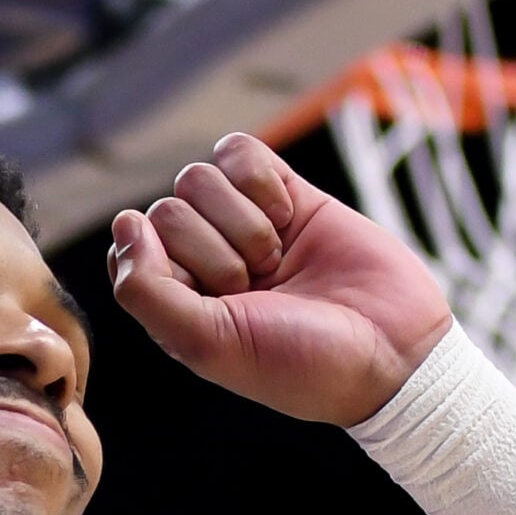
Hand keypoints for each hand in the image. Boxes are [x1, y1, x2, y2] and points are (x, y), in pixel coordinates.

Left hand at [108, 134, 452, 426]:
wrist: (392, 351)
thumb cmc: (301, 362)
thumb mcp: (210, 343)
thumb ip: (147, 292)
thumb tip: (123, 222)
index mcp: (176, 302)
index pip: (131, 248)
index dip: (166, 265)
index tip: (212, 299)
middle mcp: (203, 261)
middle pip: (167, 209)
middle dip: (215, 250)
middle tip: (258, 288)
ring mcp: (243, 224)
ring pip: (198, 177)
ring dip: (241, 220)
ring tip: (276, 259)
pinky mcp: (285, 192)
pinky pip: (238, 151)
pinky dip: (257, 178)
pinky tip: (287, 215)